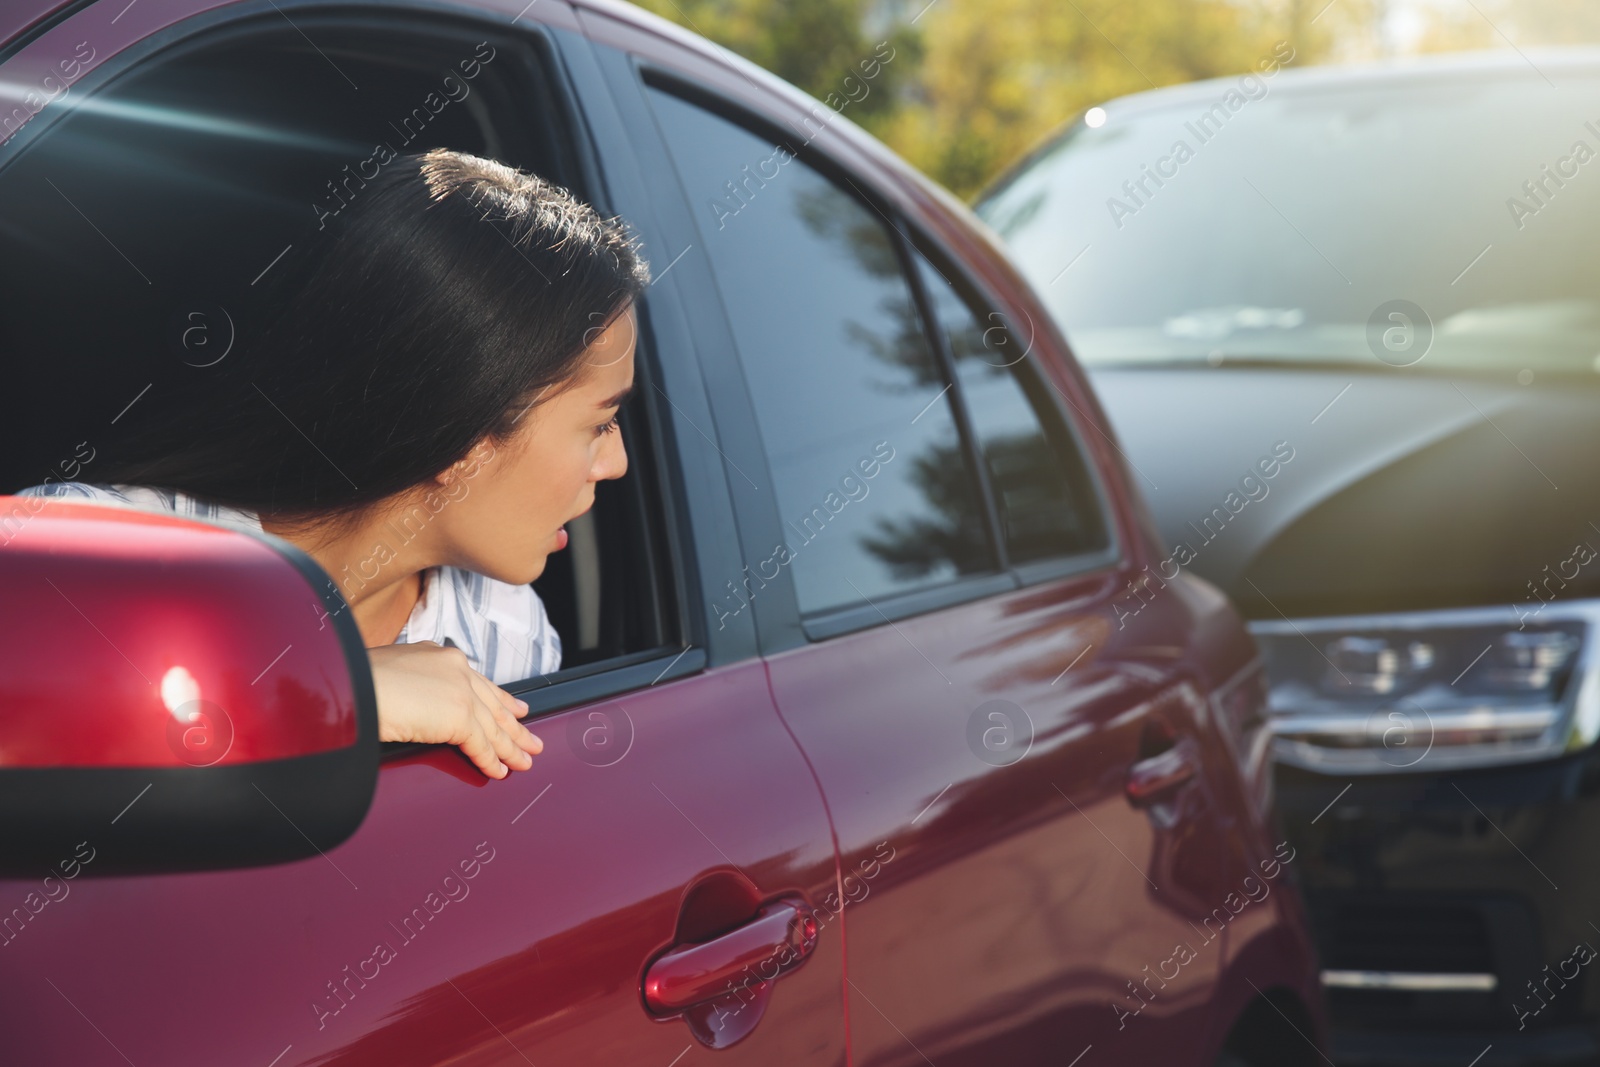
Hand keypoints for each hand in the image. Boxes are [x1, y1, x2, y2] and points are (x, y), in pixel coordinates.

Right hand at [367, 641, 543, 778]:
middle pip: (493, 704)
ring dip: (511, 748)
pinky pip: (480, 745)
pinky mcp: (458, 716)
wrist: (348, 686)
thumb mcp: (390, 673)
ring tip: (525, 761)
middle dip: (514, 725)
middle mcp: (456, 668)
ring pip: (493, 726)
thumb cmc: (355, 681)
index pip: (478, 682)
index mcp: (440, 655)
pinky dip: (491, 761)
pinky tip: (500, 771)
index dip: (500, 699)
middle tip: (531, 739)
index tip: (516, 708)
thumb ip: (412, 684)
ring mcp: (459, 691)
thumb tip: (413, 703)